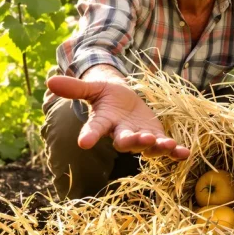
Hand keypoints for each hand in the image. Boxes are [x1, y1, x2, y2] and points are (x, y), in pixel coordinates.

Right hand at [46, 75, 189, 160]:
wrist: (124, 100)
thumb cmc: (106, 94)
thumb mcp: (93, 87)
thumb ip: (75, 88)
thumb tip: (49, 81)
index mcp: (104, 121)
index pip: (94, 129)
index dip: (89, 135)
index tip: (83, 143)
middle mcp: (120, 134)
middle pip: (125, 142)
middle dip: (132, 141)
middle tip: (139, 139)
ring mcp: (139, 138)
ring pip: (147, 147)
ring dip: (157, 147)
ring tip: (167, 145)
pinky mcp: (156, 138)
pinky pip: (165, 148)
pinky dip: (175, 152)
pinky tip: (185, 153)